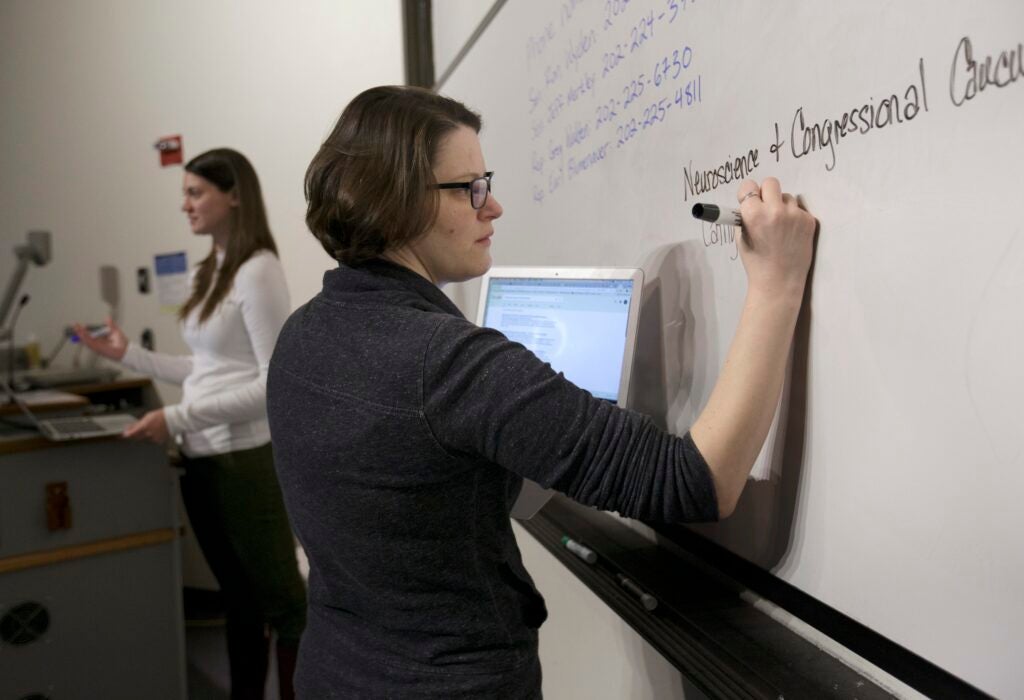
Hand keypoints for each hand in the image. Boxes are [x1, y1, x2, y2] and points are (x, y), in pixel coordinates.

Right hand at [71, 316, 127, 360]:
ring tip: (77, 329)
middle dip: (79, 332)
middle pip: (86, 337)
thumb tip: (107, 318)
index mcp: (100, 339)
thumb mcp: (115, 331)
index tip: (79, 325)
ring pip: (86, 340)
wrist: (126, 350)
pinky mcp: (98, 349)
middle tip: (75, 326)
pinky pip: (90, 343)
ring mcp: (97, 346)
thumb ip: (110, 324)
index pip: (89, 334)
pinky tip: (82, 334)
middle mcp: (97, 343)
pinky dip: (86, 339)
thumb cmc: (122, 342)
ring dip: (81, 334)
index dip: (83, 330)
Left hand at [122, 409, 169, 443]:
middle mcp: (148, 434)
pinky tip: (155, 432)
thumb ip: (137, 424)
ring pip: (144, 439)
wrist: (173, 419)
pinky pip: (152, 440)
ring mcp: (154, 438)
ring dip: (144, 436)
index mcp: (144, 427)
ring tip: (151, 428)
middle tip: (137, 430)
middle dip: (135, 434)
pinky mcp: (159, 441)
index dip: (127, 435)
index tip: (125, 434)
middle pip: (137, 438)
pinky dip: (152, 437)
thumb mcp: (147, 417)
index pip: (131, 434)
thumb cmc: (161, 416)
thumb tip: (129, 427)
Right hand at [735, 178, 817, 298]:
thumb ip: (744, 216)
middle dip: (766, 193)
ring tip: (779, 226)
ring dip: (782, 206)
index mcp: (753, 215)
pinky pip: (798, 209)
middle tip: (765, 208)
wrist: (779, 282)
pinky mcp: (809, 221)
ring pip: (787, 196)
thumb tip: (750, 200)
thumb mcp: (741, 238)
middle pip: (771, 183)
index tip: (750, 203)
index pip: (749, 186)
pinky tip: (790, 234)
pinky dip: (794, 218)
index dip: (748, 195)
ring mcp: (794, 215)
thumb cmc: (756, 261)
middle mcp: (775, 211)